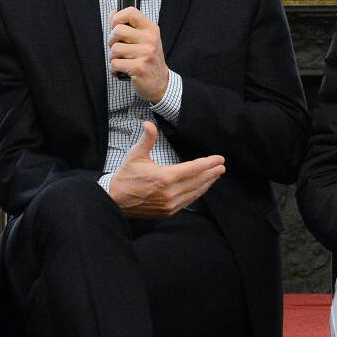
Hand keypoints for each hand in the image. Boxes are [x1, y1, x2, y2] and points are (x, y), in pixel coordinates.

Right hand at [107, 121, 223, 217]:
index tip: (219, 158)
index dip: (208, 163)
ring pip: (195, 192)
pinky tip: (201, 188)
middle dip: (212, 173)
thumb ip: (147, 139)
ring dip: (207, 183)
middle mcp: (170, 192)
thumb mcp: (135, 155)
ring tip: (215, 176)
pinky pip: (188, 202)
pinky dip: (197, 194)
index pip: (193, 168)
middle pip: (198, 181)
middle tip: (222, 166)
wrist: (114, 200)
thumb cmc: (125, 176)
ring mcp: (170, 204)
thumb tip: (149, 123)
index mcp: (164, 177)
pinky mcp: (167, 212)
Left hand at [108, 7, 171, 104]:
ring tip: (122, 61)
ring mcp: (145, 53)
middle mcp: (150, 39)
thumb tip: (113, 12)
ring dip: (113, 58)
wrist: (161, 82)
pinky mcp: (139, 68)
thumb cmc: (149, 59)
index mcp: (151, 29)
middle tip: (119, 49)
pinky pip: (115, 64)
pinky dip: (114, 69)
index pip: (130, 12)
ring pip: (114, 49)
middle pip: (117, 30)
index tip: (115, 27)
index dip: (117, 18)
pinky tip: (122, 71)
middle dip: (112, 41)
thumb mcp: (144, 39)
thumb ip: (129, 25)